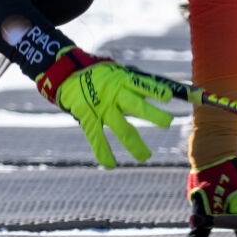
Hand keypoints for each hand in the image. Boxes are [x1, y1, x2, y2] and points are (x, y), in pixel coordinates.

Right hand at [36, 47, 173, 168]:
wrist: (67, 73)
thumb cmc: (100, 74)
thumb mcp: (117, 72)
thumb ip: (136, 82)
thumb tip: (166, 92)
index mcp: (123, 80)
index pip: (142, 85)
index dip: (155, 90)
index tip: (169, 97)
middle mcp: (114, 94)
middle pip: (136, 105)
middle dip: (152, 114)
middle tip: (167, 122)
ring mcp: (101, 107)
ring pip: (121, 128)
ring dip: (134, 144)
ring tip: (145, 156)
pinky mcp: (88, 117)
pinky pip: (96, 137)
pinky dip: (103, 152)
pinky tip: (110, 164)